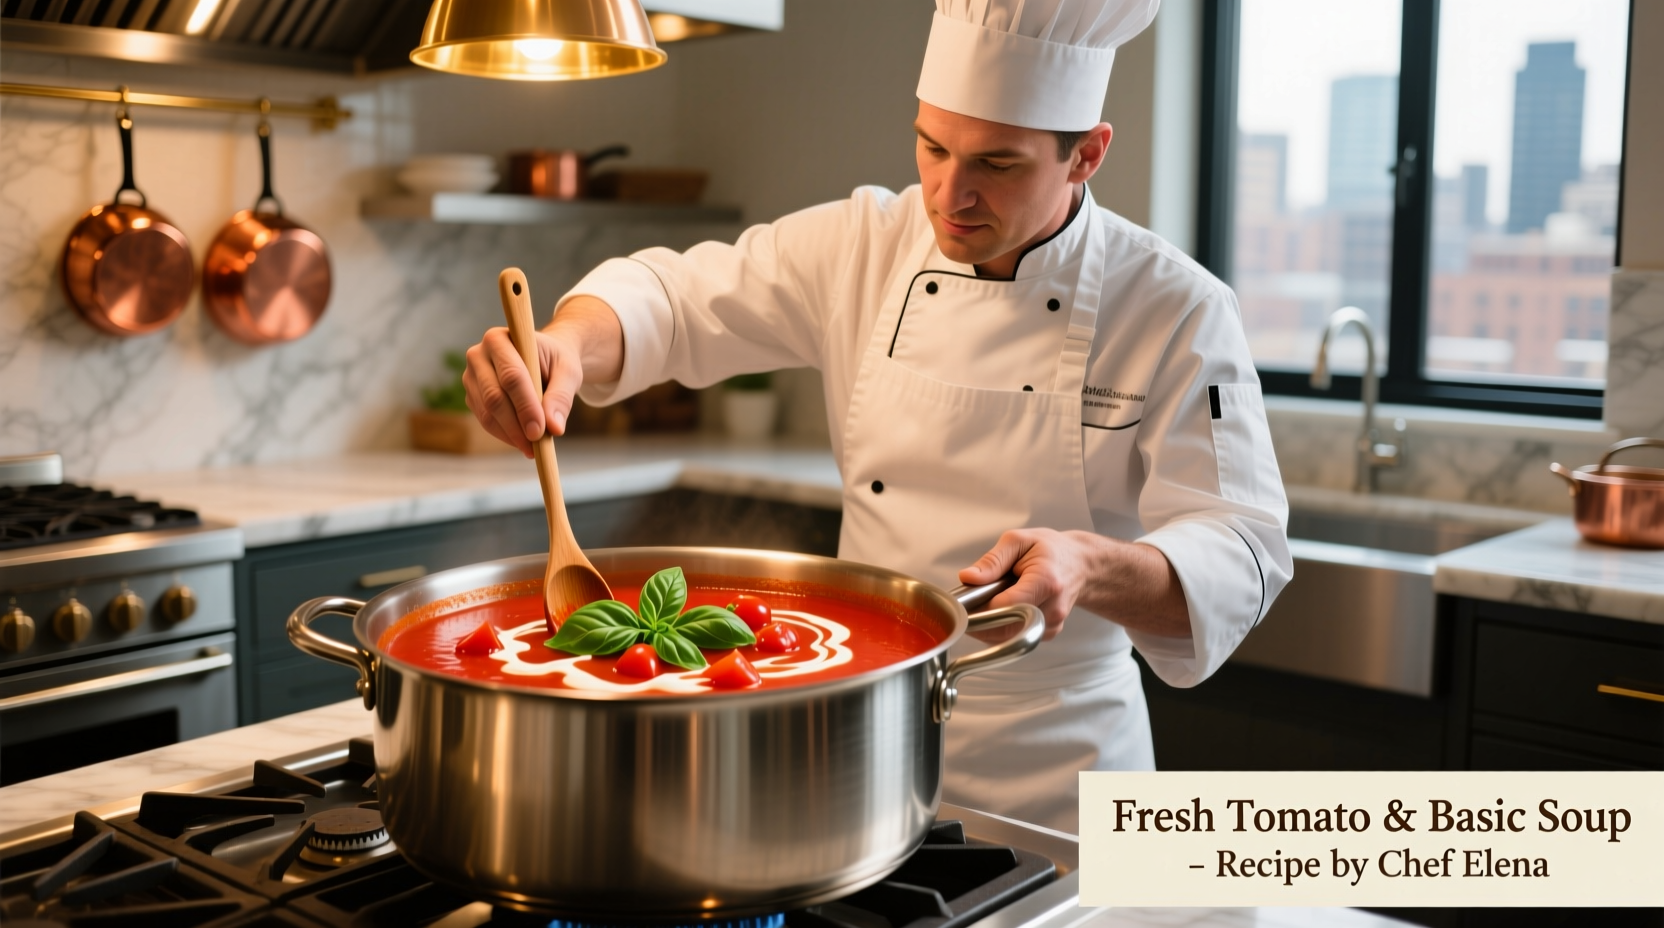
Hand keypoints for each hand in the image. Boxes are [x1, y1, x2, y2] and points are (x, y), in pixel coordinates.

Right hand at [463, 327, 583, 456]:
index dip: (525, 406)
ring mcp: (471, 377)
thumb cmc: (556, 361)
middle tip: (537, 444)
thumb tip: (554, 427)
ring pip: (487, 413)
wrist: (544, 360)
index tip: (540, 431)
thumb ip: (562, 397)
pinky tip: (524, 442)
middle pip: (494, 396)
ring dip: (511, 434)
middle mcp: (478, 355)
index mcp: (500, 339)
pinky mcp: (472, 396)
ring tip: (534, 447)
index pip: (511, 376)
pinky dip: (505, 435)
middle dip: (516, 425)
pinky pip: (486, 421)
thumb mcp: (568, 372)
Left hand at [959, 529, 1090, 640]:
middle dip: (981, 618)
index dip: (979, 607)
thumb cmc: (1051, 550)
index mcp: (1046, 581)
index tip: (965, 602)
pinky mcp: (1049, 632)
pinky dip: (1004, 626)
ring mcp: (1052, 623)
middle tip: (973, 602)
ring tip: (995, 600)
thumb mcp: (1019, 541)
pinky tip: (1007, 608)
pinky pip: (1016, 636)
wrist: (1081, 564)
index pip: (1005, 606)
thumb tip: (968, 578)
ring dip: (992, 623)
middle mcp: (1053, 607)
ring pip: (1008, 635)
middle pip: (1005, 626)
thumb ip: (993, 560)